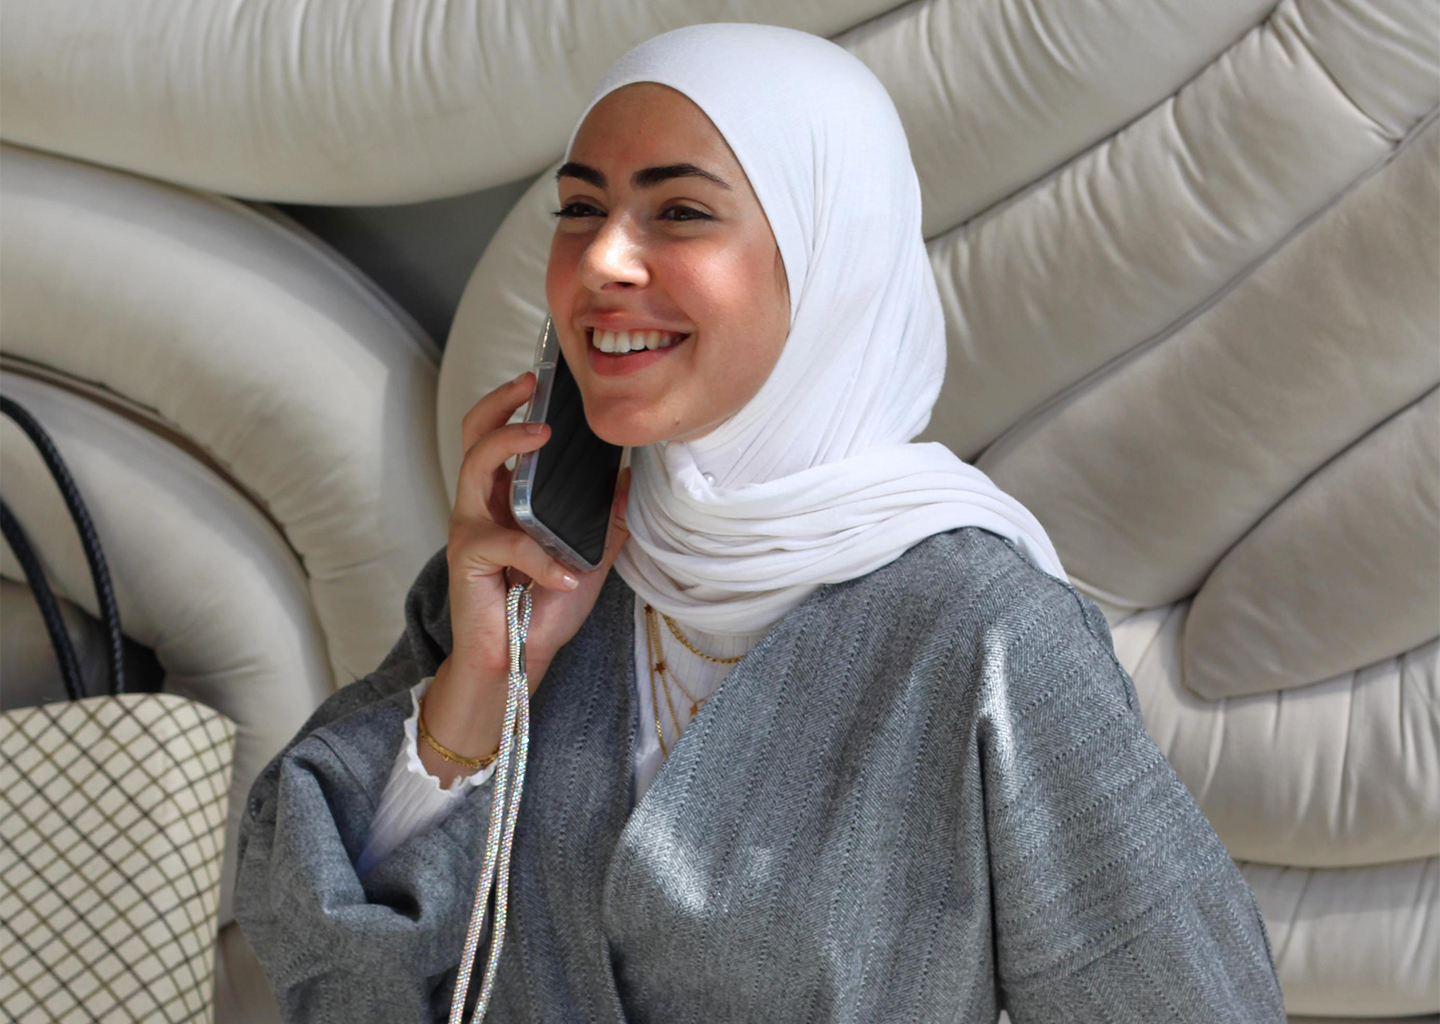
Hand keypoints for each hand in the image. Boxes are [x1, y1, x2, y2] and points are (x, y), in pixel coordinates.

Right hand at [422, 371, 630, 781]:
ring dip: (509, 443)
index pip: (499, 436)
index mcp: (507, 498)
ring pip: (475, 466)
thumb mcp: (590, 560)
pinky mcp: (469, 559)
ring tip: (542, 436)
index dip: (514, 403)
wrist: (519, 660)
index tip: (544, 379)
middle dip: (500, 402)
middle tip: (531, 384)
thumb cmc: (546, 608)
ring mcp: (471, 529)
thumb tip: (629, 482)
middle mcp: (482, 505)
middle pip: (472, 433)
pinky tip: (565, 579)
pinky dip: (540, 559)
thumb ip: (607, 524)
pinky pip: (506, 543)